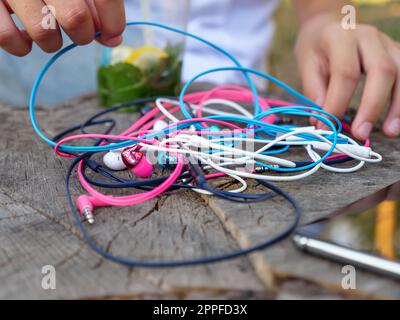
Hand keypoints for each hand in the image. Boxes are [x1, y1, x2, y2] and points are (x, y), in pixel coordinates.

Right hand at [0, 0, 125, 55]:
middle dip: (83, 35)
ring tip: (49, 32)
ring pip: (43, 32)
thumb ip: (97, 6)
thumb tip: (113, 38)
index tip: (112, 34)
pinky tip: (25, 36)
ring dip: (52, 43)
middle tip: (79, 32)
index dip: (113, 22)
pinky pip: (8, 37)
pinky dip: (21, 46)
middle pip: (76, 17)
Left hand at [295, 13, 399, 139]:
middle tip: (360, 133)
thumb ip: (314, 91)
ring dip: (398, 106)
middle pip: (381, 71)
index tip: (328, 126)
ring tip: (389, 131)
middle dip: (372, 106)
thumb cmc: (317, 46)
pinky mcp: (397, 53)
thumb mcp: (306, 63)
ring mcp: (388, 44)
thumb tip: (322, 122)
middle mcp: (369, 37)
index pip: (345, 72)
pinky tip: (398, 118)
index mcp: (341, 37)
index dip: (338, 102)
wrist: (331, 24)